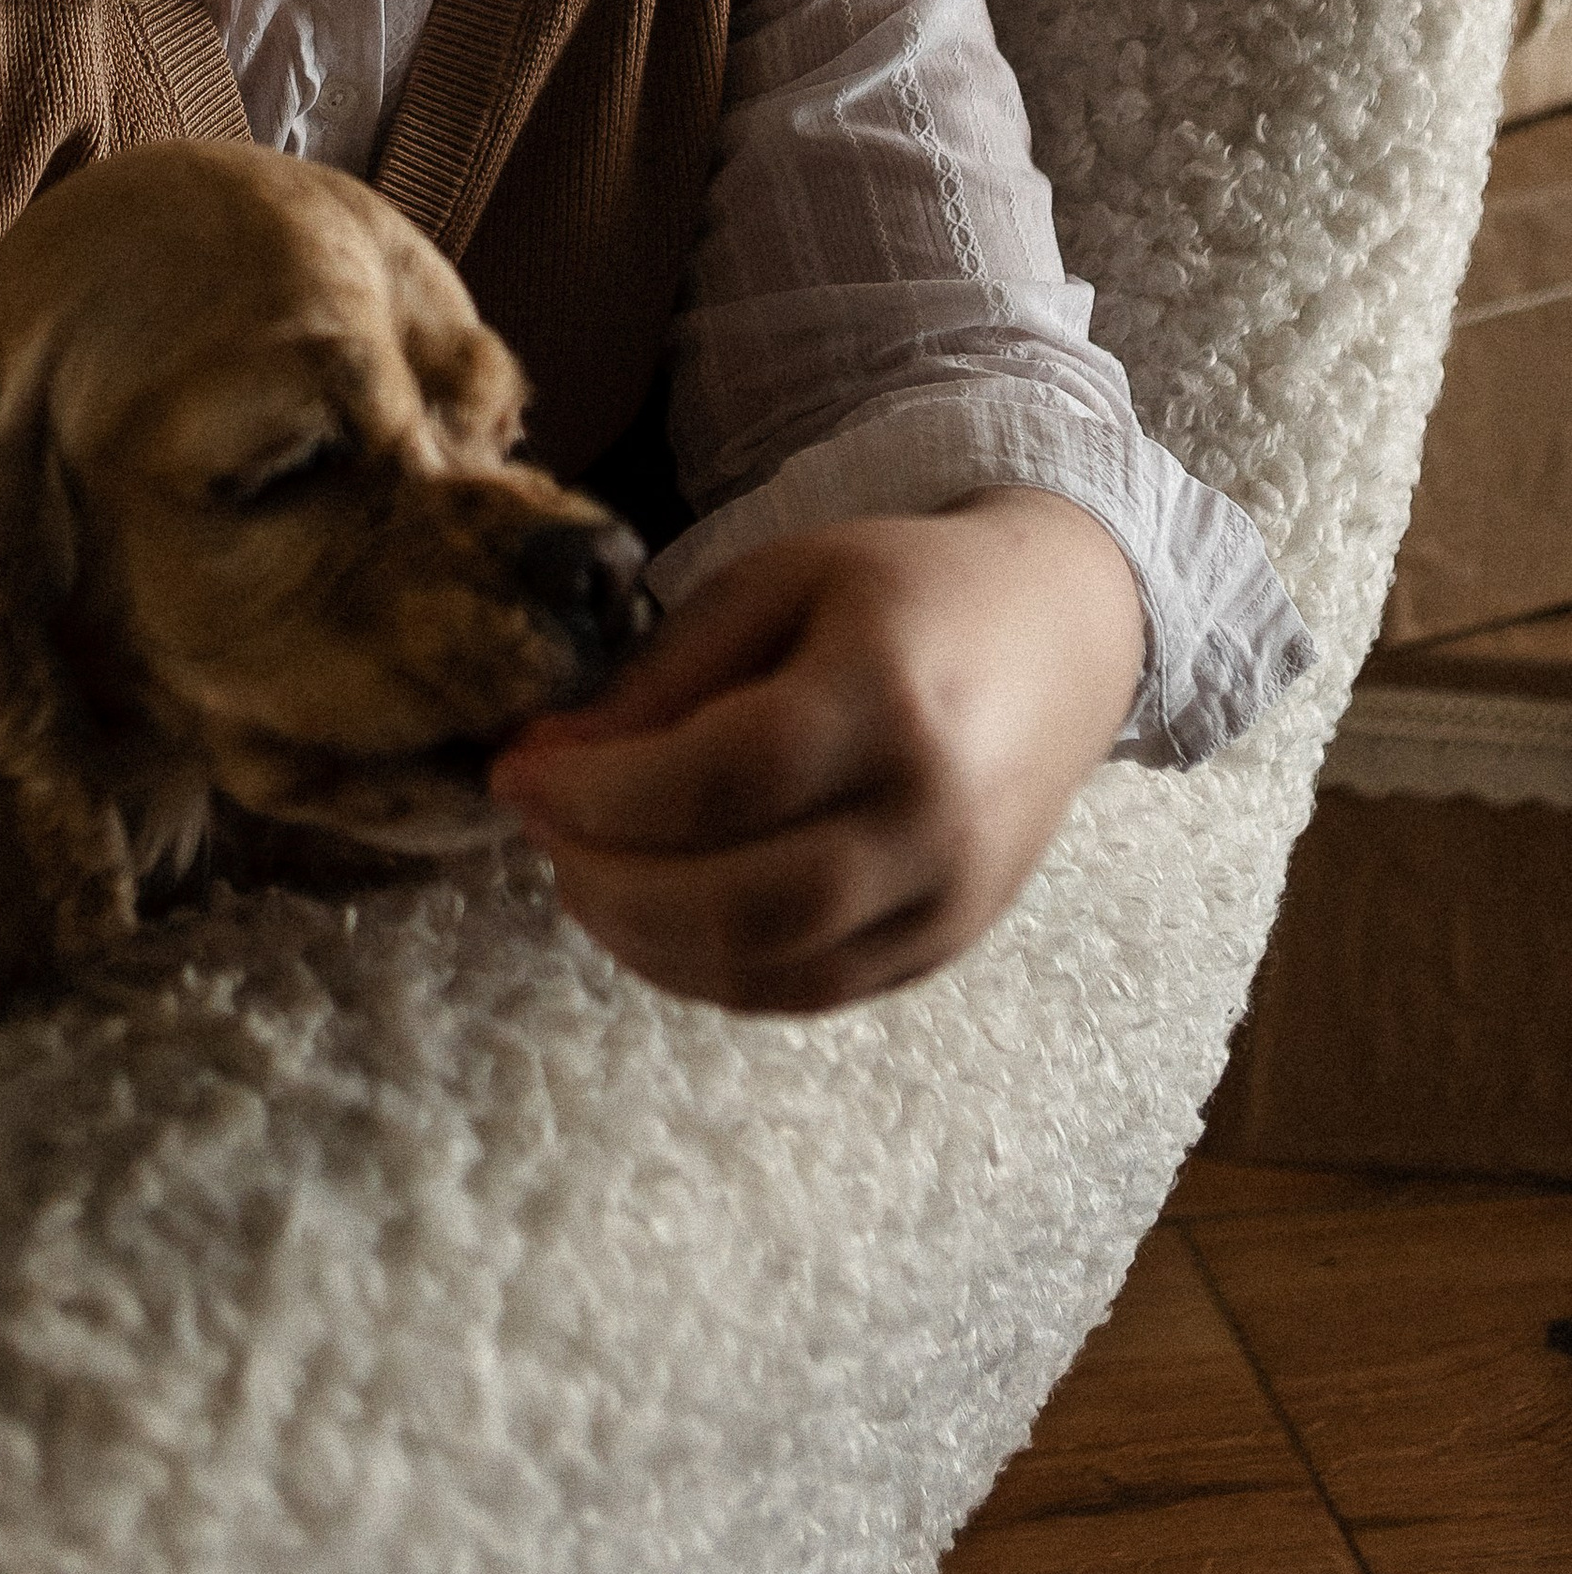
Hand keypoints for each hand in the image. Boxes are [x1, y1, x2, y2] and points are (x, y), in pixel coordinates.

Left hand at [487, 491, 1146, 1015]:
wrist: (1058, 635)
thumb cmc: (898, 591)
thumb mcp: (775, 582)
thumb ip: (666, 678)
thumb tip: (546, 763)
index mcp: (888, 697)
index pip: (722, 777)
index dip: (600, 792)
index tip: (515, 774)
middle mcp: (931, 817)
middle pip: (745, 900)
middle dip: (611, 882)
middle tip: (539, 836)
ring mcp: (949, 899)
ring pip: (772, 969)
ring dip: (645, 941)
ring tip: (580, 875)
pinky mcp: (944, 946)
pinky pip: (808, 991)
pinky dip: (709, 972)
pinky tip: (650, 919)